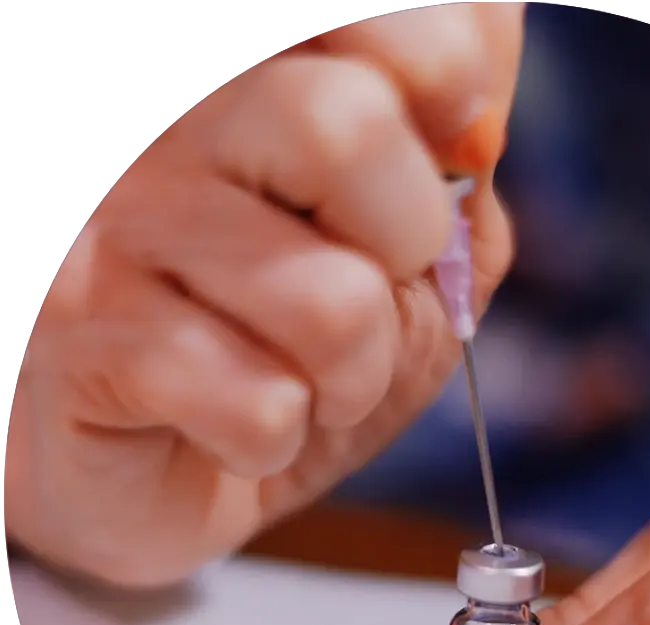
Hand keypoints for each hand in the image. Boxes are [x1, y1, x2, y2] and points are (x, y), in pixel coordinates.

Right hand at [7, 3, 524, 587]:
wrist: (173, 475)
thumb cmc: (289, 365)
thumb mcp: (405, 275)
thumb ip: (450, 185)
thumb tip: (487, 81)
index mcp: (245, 90)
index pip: (362, 16)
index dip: (442, 68)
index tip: (453, 137)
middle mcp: (164, 128)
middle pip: (345, 126)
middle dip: (407, 245)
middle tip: (366, 296)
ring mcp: (114, 225)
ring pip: (330, 301)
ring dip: (354, 378)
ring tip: (304, 386)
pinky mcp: (83, 335)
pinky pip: (262, 404)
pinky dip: (281, 440)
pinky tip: (234, 428)